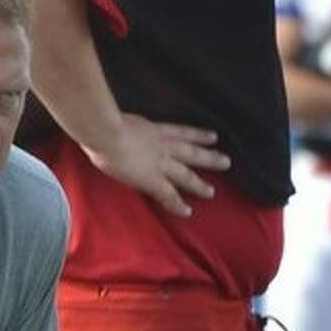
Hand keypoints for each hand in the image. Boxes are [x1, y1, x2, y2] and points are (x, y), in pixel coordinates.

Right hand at [84, 113, 230, 217]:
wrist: (107, 134)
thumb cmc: (104, 124)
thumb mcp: (118, 118)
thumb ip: (120, 123)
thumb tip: (108, 125)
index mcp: (153, 130)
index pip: (180, 131)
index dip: (197, 135)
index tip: (212, 137)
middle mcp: (162, 146)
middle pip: (191, 152)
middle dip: (209, 157)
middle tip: (226, 162)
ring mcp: (159, 164)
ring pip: (185, 174)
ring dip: (199, 184)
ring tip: (212, 192)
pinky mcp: (152, 180)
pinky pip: (168, 195)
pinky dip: (177, 204)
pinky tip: (187, 212)